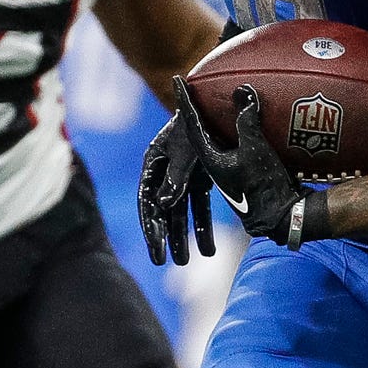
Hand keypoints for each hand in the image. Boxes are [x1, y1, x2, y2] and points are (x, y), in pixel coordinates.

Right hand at [138, 101, 215, 266]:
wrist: (220, 105)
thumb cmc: (200, 123)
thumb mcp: (188, 150)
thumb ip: (176, 176)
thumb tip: (162, 205)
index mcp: (153, 162)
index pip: (147, 199)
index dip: (150, 224)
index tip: (155, 246)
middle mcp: (164, 172)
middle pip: (160, 210)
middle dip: (163, 236)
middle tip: (162, 262)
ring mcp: (182, 176)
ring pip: (179, 212)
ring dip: (183, 236)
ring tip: (186, 262)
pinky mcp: (199, 179)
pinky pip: (199, 207)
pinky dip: (204, 226)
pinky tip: (210, 250)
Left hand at [175, 82, 316, 244]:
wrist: (282, 216)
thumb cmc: (264, 186)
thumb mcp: (255, 149)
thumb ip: (247, 120)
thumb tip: (242, 90)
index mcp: (209, 159)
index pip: (191, 122)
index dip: (185, 100)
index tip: (178, 79)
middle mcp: (214, 163)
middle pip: (199, 129)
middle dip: (195, 108)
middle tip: (191, 86)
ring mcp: (229, 168)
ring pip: (216, 137)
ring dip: (215, 118)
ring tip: (215, 99)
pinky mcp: (243, 171)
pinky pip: (233, 143)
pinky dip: (235, 128)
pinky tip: (244, 120)